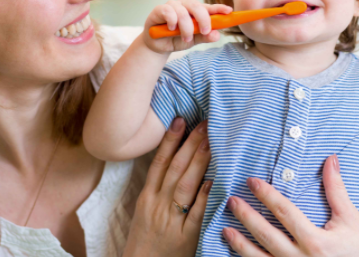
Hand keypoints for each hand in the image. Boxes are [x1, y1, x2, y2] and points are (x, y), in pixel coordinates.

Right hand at [123, 118, 211, 256]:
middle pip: (174, 169)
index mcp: (147, 196)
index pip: (159, 162)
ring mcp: (170, 220)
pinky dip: (204, 196)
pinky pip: (196, 213)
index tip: (181, 120)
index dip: (170, 140)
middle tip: (205, 124)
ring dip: (199, 162)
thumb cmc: (145, 238)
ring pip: (184, 185)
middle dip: (190, 144)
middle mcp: (157, 204)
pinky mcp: (185, 237)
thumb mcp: (145, 210)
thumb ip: (158, 188)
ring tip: (210, 141)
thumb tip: (176, 159)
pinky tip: (214, 180)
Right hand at [143, 0, 232, 52]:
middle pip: (197, 6)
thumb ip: (204, 37)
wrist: (158, 46)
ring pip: (183, 12)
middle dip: (203, 19)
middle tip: (205, 31)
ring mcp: (172, 6)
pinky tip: (171, 29)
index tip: (229, 11)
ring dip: (186, 27)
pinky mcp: (159, 9)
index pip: (209, 7)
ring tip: (186, 38)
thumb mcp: (193, 41)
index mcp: (195, 11)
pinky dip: (172, 21)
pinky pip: (168, 11)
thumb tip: (217, 35)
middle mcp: (185, 5)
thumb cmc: (176, 39)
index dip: (219, 8)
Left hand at [223, 155, 358, 256]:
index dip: (266, 195)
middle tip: (231, 201)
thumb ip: (336, 190)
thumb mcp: (350, 219)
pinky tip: (235, 253)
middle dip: (246, 217)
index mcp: (316, 241)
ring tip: (225, 229)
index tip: (251, 181)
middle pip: (266, 235)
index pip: (285, 212)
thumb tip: (330, 159)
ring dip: (240, 244)